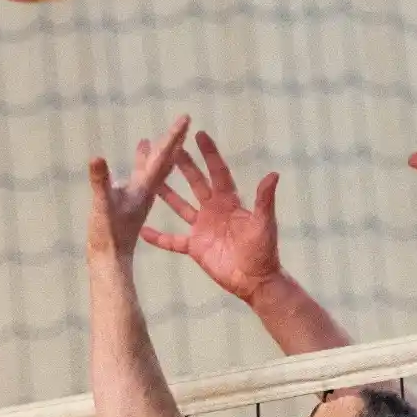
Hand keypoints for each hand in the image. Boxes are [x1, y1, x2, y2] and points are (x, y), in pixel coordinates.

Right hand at [87, 114, 190, 262]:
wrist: (110, 269)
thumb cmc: (110, 241)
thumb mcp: (103, 208)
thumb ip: (100, 183)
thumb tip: (96, 158)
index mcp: (147, 190)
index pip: (165, 158)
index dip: (175, 137)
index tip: (187, 117)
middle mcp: (147, 195)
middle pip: (163, 165)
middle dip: (170, 144)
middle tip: (180, 124)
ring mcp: (141, 206)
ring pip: (151, 178)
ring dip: (149, 159)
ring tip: (145, 143)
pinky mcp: (134, 218)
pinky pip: (135, 196)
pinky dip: (131, 182)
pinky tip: (124, 180)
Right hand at [140, 130, 280, 304]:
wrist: (255, 281)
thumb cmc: (264, 252)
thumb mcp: (264, 224)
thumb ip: (264, 200)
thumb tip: (273, 174)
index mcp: (230, 202)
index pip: (218, 172)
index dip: (209, 154)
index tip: (199, 134)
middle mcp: (214, 211)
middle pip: (196, 183)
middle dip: (184, 166)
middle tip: (170, 148)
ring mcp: (203, 228)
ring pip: (180, 207)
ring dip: (167, 194)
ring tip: (151, 180)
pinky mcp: (195, 247)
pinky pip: (173, 241)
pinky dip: (158, 237)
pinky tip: (142, 230)